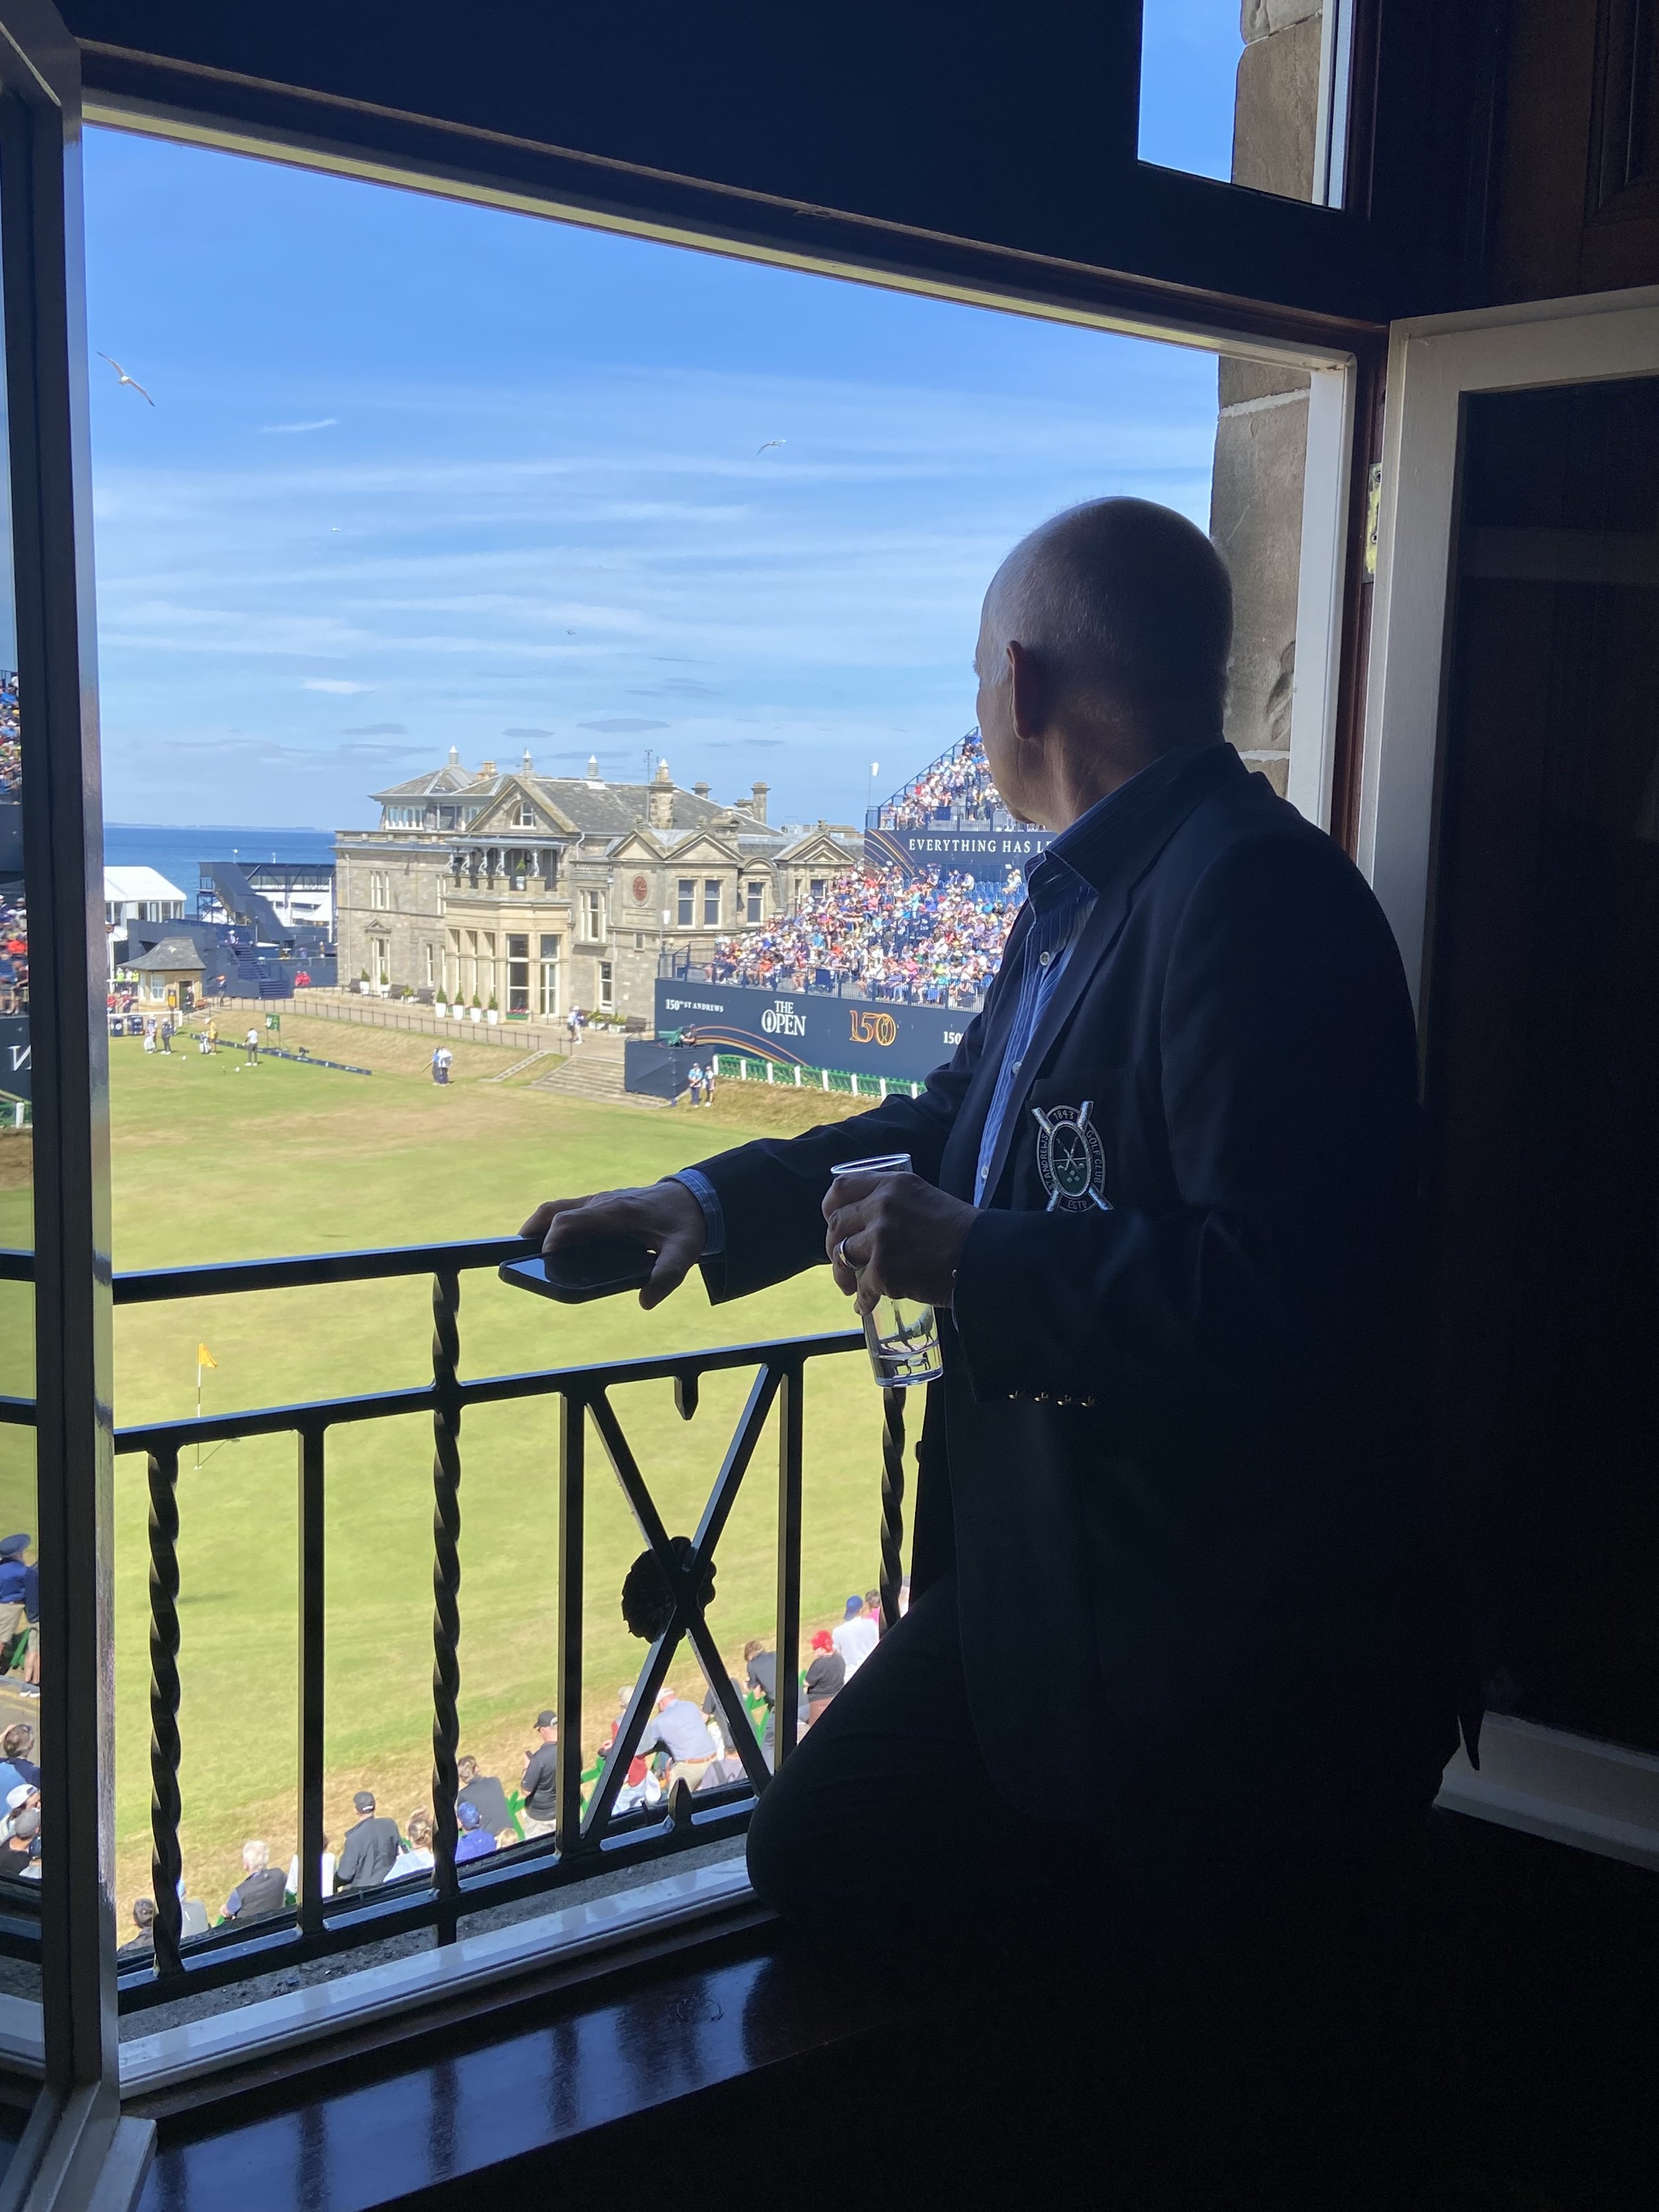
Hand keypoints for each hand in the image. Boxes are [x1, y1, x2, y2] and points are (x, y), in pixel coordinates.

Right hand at [519, 1180, 706, 1311]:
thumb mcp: (685, 1252)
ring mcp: (598, 1201)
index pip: (572, 1220)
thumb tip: (645, 1301)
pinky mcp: (598, 1205)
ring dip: (538, 1228)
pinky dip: (551, 1227)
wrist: (694, 1198)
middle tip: (516, 1258)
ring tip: (524, 1255)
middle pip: (555, 1210)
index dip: (553, 1238)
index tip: (543, 1259)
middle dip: (533, 1232)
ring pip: (557, 1208)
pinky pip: (567, 1211)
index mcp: (617, 1212)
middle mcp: (602, 1203)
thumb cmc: (685, 1225)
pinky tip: (550, 1250)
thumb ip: (667, 1276)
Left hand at [822, 1170, 975, 1314]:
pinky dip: (863, 1299)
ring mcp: (882, 1238)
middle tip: (841, 1261)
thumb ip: (895, 1203)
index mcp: (893, 1184)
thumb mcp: (924, 1199)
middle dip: (833, 1246)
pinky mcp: (885, 1270)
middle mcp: (883, 1206)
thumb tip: (867, 1223)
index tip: (832, 1221)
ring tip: (851, 1286)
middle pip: (837, 1224)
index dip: (831, 1207)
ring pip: (842, 1256)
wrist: (986, 1258)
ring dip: (843, 1275)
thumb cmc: (962, 1233)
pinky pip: (862, 1287)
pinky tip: (867, 1305)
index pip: (842, 1187)